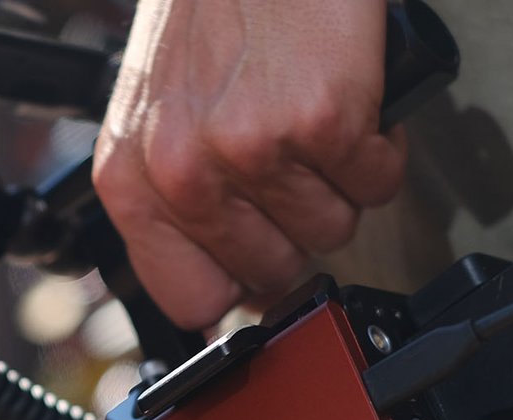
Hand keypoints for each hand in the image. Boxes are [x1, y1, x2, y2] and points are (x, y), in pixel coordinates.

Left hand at [92, 0, 404, 329]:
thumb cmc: (212, 10)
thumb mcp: (157, 114)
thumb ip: (174, 203)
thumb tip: (222, 288)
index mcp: (133, 180)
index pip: (188, 299)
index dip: (235, 290)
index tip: (257, 273)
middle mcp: (184, 174)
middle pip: (274, 270)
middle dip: (297, 222)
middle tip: (291, 163)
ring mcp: (252, 151)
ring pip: (332, 229)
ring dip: (340, 181)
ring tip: (314, 120)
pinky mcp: (321, 124)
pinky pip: (376, 183)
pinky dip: (379, 146)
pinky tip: (347, 99)